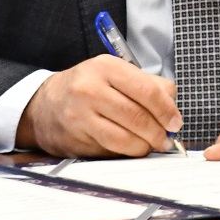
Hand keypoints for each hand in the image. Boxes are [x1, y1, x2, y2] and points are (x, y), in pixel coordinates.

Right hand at [16, 55, 181, 156]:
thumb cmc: (87, 87)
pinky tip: (133, 148)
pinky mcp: (75, 138)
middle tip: (167, 138)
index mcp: (105, 67)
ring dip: (145, 146)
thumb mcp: (114, 73)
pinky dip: (127, 152)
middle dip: (158, 132)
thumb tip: (172, 105)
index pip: (146, 90)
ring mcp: (80, 116)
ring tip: (153, 145)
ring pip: (124, 138)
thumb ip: (148, 84)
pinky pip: (110, 150)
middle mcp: (90, 89)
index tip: (175, 122)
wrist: (44, 104)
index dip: (166, 110)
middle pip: (137, 116)